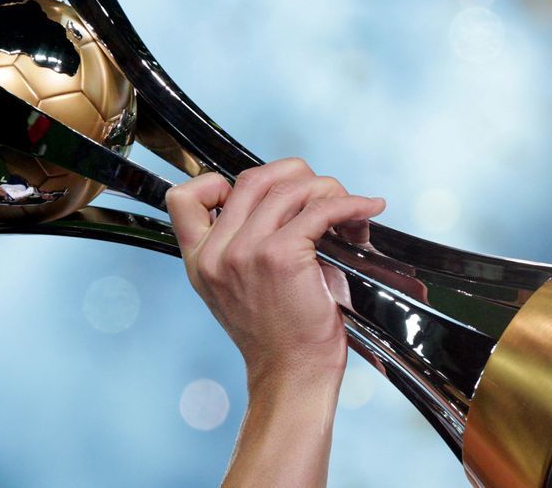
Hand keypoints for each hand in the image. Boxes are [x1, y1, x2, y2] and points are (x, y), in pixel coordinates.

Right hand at [166, 158, 384, 487]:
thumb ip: (240, 245)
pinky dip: (351, 204)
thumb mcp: (236, 288)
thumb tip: (287, 197)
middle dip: (295, 177)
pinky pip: (321, 209)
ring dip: (329, 191)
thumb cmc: (278, 334)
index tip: (257, 197)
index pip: (184, 197)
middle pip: (253, 178)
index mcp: (199, 259)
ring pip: (291, 189)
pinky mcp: (281, 255)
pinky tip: (367, 209)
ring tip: (350, 211)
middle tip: (322, 195)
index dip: (218, 182)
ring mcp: (246, 251)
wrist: (291, 375)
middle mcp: (216, 252)